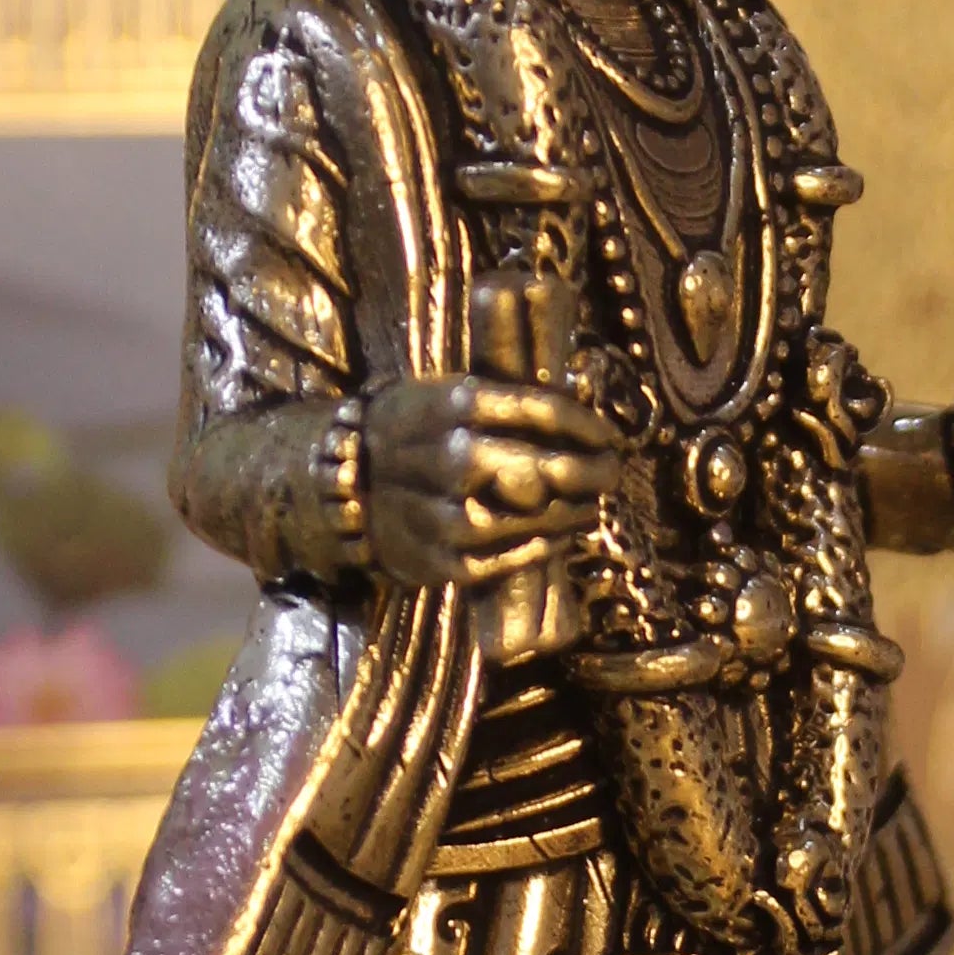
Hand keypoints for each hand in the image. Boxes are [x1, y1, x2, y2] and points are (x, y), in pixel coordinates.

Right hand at [361, 372, 621, 594]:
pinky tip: (561, 535)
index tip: (608, 437)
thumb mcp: (448, 394)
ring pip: (525, 518)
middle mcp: (448, 455)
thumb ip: (508, 401)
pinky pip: (503, 559)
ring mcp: (439, 510)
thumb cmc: (414, 431)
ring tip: (591, 507)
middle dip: (588, 472)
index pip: (541, 410)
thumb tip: (582, 403)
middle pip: (540, 467)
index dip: (586, 427)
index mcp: (455, 403)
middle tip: (611, 473)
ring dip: (570, 514)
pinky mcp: (436, 558)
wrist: (342, 482)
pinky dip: (540, 547)